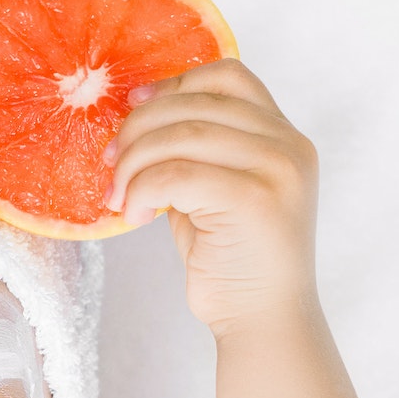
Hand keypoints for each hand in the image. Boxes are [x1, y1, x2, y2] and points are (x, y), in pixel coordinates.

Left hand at [102, 59, 319, 338]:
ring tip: (118, 196)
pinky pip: (177, 174)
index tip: (133, 108)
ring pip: (181, 135)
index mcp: (283, 135)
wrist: (262, 320)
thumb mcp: (213, 192)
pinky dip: (142, 189)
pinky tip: (134, 215)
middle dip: (138, 129)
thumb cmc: (231, 260)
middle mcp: (288, 145)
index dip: (174, 84)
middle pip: (195, 102)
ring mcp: (277, 170)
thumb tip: (137, 119)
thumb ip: (194, 152)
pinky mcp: (255, 200)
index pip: (228, 76)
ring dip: (133, 163)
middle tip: (110, 164)